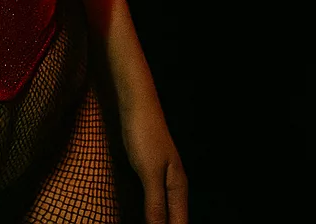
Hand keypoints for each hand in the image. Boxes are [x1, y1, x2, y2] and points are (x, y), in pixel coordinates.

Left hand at [120, 92, 187, 223]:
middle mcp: (174, 186)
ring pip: (166, 211)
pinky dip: (152, 212)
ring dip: (159, 221)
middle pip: (175, 220)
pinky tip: (143, 215)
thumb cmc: (144, 135)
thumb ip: (155, 204)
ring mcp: (163, 178)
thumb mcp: (149, 172)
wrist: (137, 104)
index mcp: (178, 188)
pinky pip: (155, 201)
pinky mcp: (151, 172)